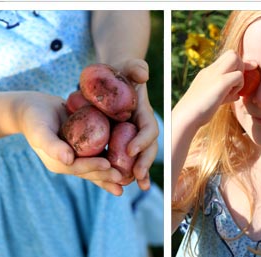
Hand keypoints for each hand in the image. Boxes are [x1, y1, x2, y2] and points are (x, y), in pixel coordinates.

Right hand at [17, 91, 124, 194]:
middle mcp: (69, 162)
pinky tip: (125, 158)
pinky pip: (98, 152)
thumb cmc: (34, 118)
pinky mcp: (82, 145)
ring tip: (128, 180)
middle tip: (124, 178)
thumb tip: (68, 160)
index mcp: (59, 162)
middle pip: (90, 171)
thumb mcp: (40, 131)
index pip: (79, 167)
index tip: (108, 165)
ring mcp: (76, 154)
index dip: (93, 167)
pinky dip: (110, 156)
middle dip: (106, 176)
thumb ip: (52, 146)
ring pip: (96, 165)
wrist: (32, 107)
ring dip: (110, 173)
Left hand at [112, 59, 158, 190]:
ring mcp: (130, 137)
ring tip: (131, 187)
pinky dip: (121, 172)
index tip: (130, 151)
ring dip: (137, 174)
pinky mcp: (118, 142)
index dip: (142, 141)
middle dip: (143, 164)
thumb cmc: (120, 70)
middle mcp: (139, 128)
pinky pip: (121, 160)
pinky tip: (116, 186)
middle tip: (137, 177)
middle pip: (147, 149)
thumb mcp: (128, 66)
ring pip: (137, 159)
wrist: (112, 78)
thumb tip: (142, 75)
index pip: (149, 130)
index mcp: (143, 114)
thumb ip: (136, 67)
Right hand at [174, 50, 244, 127]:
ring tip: (232, 91)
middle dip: (241, 66)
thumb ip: (225, 94)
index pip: (226, 58)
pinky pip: (238, 75)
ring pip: (236, 58)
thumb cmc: (197, 112)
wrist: (186, 117)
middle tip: (236, 84)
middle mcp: (211, 70)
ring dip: (240, 75)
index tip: (238, 80)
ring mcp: (215, 75)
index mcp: (207, 73)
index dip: (237, 66)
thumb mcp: (212, 99)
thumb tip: (237, 96)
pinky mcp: (220, 83)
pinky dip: (239, 86)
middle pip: (232, 53)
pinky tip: (230, 97)